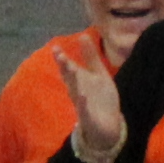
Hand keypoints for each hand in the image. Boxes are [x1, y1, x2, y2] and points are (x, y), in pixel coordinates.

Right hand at [58, 31, 130, 161]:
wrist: (108, 127)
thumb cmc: (101, 99)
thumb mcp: (98, 75)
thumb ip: (91, 57)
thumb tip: (82, 35)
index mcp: (80, 81)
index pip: (69, 69)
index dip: (62, 59)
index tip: (55, 47)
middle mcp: (78, 92)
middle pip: (70, 79)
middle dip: (65, 67)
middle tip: (60, 55)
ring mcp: (82, 105)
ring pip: (75, 92)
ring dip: (73, 81)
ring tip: (71, 68)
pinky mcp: (89, 118)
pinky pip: (84, 111)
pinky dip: (83, 104)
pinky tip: (83, 96)